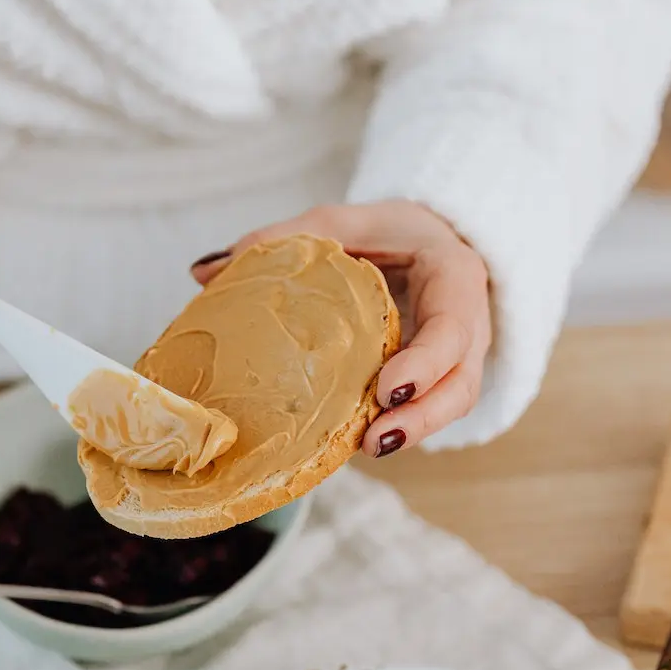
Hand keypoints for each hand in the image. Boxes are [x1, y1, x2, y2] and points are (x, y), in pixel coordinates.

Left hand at [191, 201, 491, 457]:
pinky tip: (355, 443)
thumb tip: (204, 271)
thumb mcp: (342, 221)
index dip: (427, 362)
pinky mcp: (436, 380)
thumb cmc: (388, 232)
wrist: (428, 242)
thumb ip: (284, 239)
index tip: (388, 388)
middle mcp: (466, 324)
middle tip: (376, 439)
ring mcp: (457, 358)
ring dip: (412, 431)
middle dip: (423, 416)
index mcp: (453, 276)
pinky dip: (397, 426)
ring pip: (450, 404)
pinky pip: (425, 409)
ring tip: (366, 448)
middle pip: (460, 382)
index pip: (454, 326)